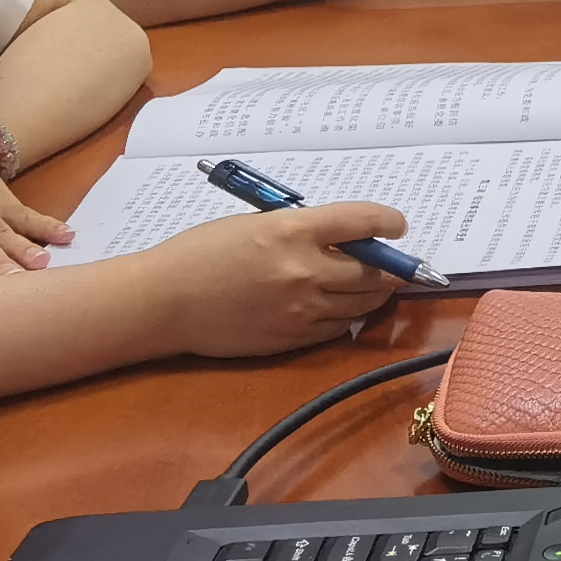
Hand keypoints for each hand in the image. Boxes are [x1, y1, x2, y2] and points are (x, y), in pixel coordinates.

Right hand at [142, 202, 406, 354]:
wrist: (162, 302)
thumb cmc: (202, 253)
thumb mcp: (256, 224)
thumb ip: (304, 230)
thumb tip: (347, 238)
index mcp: (292, 230)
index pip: (363, 221)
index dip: (389, 221)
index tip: (398, 224)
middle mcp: (303, 270)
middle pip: (373, 270)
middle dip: (390, 266)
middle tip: (393, 261)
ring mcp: (299, 309)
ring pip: (362, 303)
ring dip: (374, 292)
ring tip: (372, 284)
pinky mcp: (291, 339)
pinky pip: (338, 328)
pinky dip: (346, 316)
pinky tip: (338, 307)